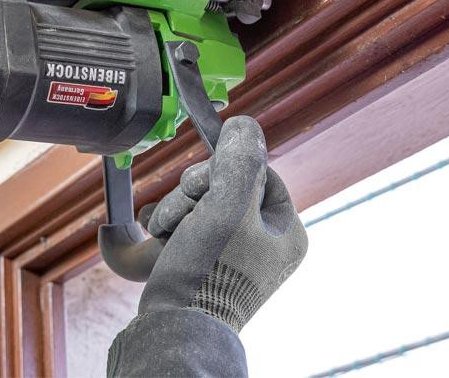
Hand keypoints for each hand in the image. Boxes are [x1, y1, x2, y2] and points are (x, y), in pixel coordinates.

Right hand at [138, 116, 306, 331]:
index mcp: (285, 230)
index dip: (226, 169)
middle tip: (184, 209)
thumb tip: (244, 125)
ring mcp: (234, 252)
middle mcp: (264, 241)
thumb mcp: (229, 205)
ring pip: (202, 201)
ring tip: (169, 230)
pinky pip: (187, 223)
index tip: (205, 183)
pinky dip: (171, 225)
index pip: (258, 171)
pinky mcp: (205, 260)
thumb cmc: (210, 271)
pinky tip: (163, 238)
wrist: (176, 324)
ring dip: (178, 207)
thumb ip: (239, 160)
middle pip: (226, 184)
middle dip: (195, 191)